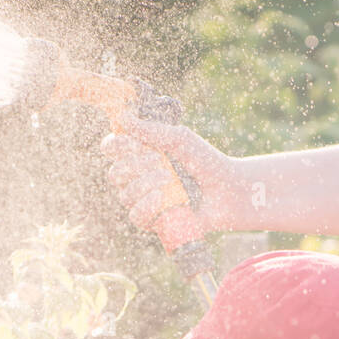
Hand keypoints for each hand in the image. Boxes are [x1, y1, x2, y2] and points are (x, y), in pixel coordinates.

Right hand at [100, 116, 232, 234]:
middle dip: (134, 166)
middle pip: (115, 174)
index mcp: (140, 155)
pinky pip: (136, 216)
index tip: (133, 143)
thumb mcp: (180, 139)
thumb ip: (152, 130)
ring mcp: (144, 201)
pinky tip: (161, 198)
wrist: (227, 190)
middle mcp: (137, 179)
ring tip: (168, 179)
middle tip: (158, 160)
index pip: (112, 149)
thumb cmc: (205, 162)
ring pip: (125, 195)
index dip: (115, 146)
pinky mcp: (153, 222)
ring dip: (144, 184)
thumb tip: (123, 117)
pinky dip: (146, 205)